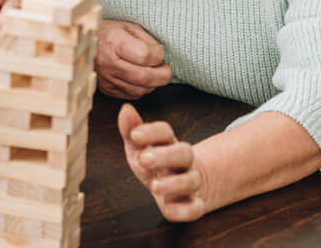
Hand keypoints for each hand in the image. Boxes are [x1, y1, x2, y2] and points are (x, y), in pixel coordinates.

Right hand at [95, 20, 170, 98]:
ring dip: (152, 84)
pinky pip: (130, 95)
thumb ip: (146, 40)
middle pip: (144, 77)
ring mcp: (105, 78)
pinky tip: (141, 79)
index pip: (145, 55)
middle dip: (162, 75)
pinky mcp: (105, 89)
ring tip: (153, 73)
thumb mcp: (128, 26)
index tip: (160, 51)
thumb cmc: (108, 33)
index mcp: (114, 42)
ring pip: (139, 90)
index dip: (159, 55)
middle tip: (166, 70)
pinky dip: (141, 89)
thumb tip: (160, 55)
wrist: (80, 43)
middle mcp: (108, 62)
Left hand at [118, 103, 207, 221]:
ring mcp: (190, 182)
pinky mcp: (193, 205)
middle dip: (165, 155)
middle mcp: (183, 161)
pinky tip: (169, 210)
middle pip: (183, 153)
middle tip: (144, 159)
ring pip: (191, 180)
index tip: (134, 135)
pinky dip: (184, 211)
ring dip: (174, 183)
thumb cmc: (155, 164)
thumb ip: (131, 130)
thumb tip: (125, 109)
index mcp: (168, 144)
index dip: (151, 131)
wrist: (181, 187)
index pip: (165, 131)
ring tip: (154, 186)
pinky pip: (195, 208)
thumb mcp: (139, 147)